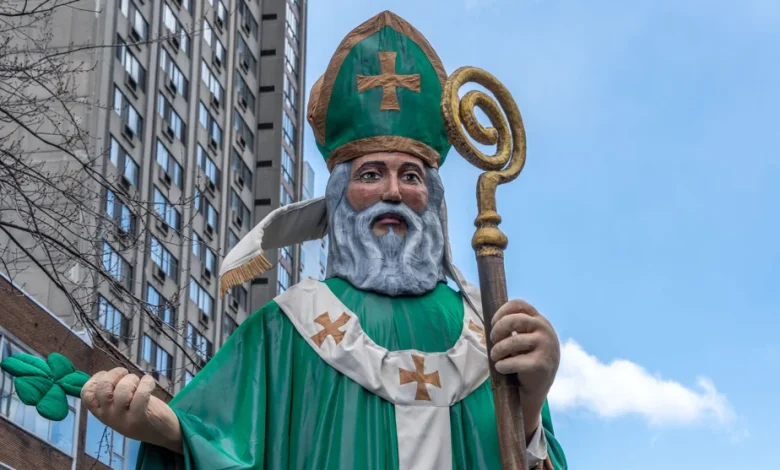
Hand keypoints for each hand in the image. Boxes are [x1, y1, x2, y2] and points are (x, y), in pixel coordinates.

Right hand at [81, 367, 181, 453]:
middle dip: (115, 374)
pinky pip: (140, 395)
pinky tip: (149, 383)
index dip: (97, 378)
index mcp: (100, 412)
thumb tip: (103, 375)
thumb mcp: (120, 406)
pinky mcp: (139, 418)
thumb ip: (111, 394)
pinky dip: (147, 383)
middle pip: (103, 387)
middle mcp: (108, 416)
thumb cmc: (140, 411)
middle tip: (126, 376)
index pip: (86, 393)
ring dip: (133, 379)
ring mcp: (122, 419)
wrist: (162, 433)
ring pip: (122, 389)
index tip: (110, 375)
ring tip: (140, 382)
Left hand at [489, 299, 559, 435]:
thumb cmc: (524, 360)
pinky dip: (503, 365)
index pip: (520, 305)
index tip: (493, 323)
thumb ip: (514, 327)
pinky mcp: (542, 365)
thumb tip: (491, 320)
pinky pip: (515, 361)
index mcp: (540, 321)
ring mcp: (546, 347)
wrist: (537, 388)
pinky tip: (500, 368)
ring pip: (513, 341)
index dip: (502, 311)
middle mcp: (546, 331)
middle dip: (498, 330)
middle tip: (492, 340)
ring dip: (497, 350)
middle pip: (514, 320)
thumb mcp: (523, 338)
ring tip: (494, 357)